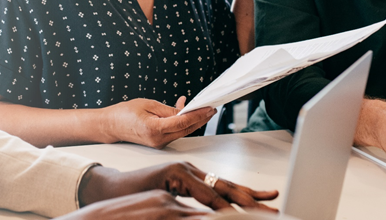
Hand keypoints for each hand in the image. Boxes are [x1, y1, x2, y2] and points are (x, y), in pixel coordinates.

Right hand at [74, 163, 278, 217]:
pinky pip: (199, 192)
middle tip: (274, 205)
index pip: (225, 187)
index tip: (267, 202)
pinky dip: (215, 203)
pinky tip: (228, 211)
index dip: (248, 195)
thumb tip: (211, 215)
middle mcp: (190, 171)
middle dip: (253, 198)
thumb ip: (190, 208)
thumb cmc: (138, 198)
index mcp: (192, 178)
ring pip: (218, 189)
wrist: (111, 190)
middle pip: (228, 186)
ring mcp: (181, 171)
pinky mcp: (171, 174)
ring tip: (260, 210)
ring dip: (240, 202)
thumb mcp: (171, 204)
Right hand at [102, 97, 214, 148]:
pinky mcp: (158, 143)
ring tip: (201, 109)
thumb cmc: (125, 113)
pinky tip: (184, 112)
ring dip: (192, 121)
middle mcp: (158, 140)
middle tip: (211, 108)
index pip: (182, 122)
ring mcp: (159, 143)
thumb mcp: (148, 104)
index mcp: (154, 129)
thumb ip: (168, 109)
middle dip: (200, 119)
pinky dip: (182, 123)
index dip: (198, 114)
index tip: (208, 108)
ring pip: (182, 132)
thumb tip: (185, 111)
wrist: (111, 125)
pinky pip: (175, 133)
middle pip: (186, 129)